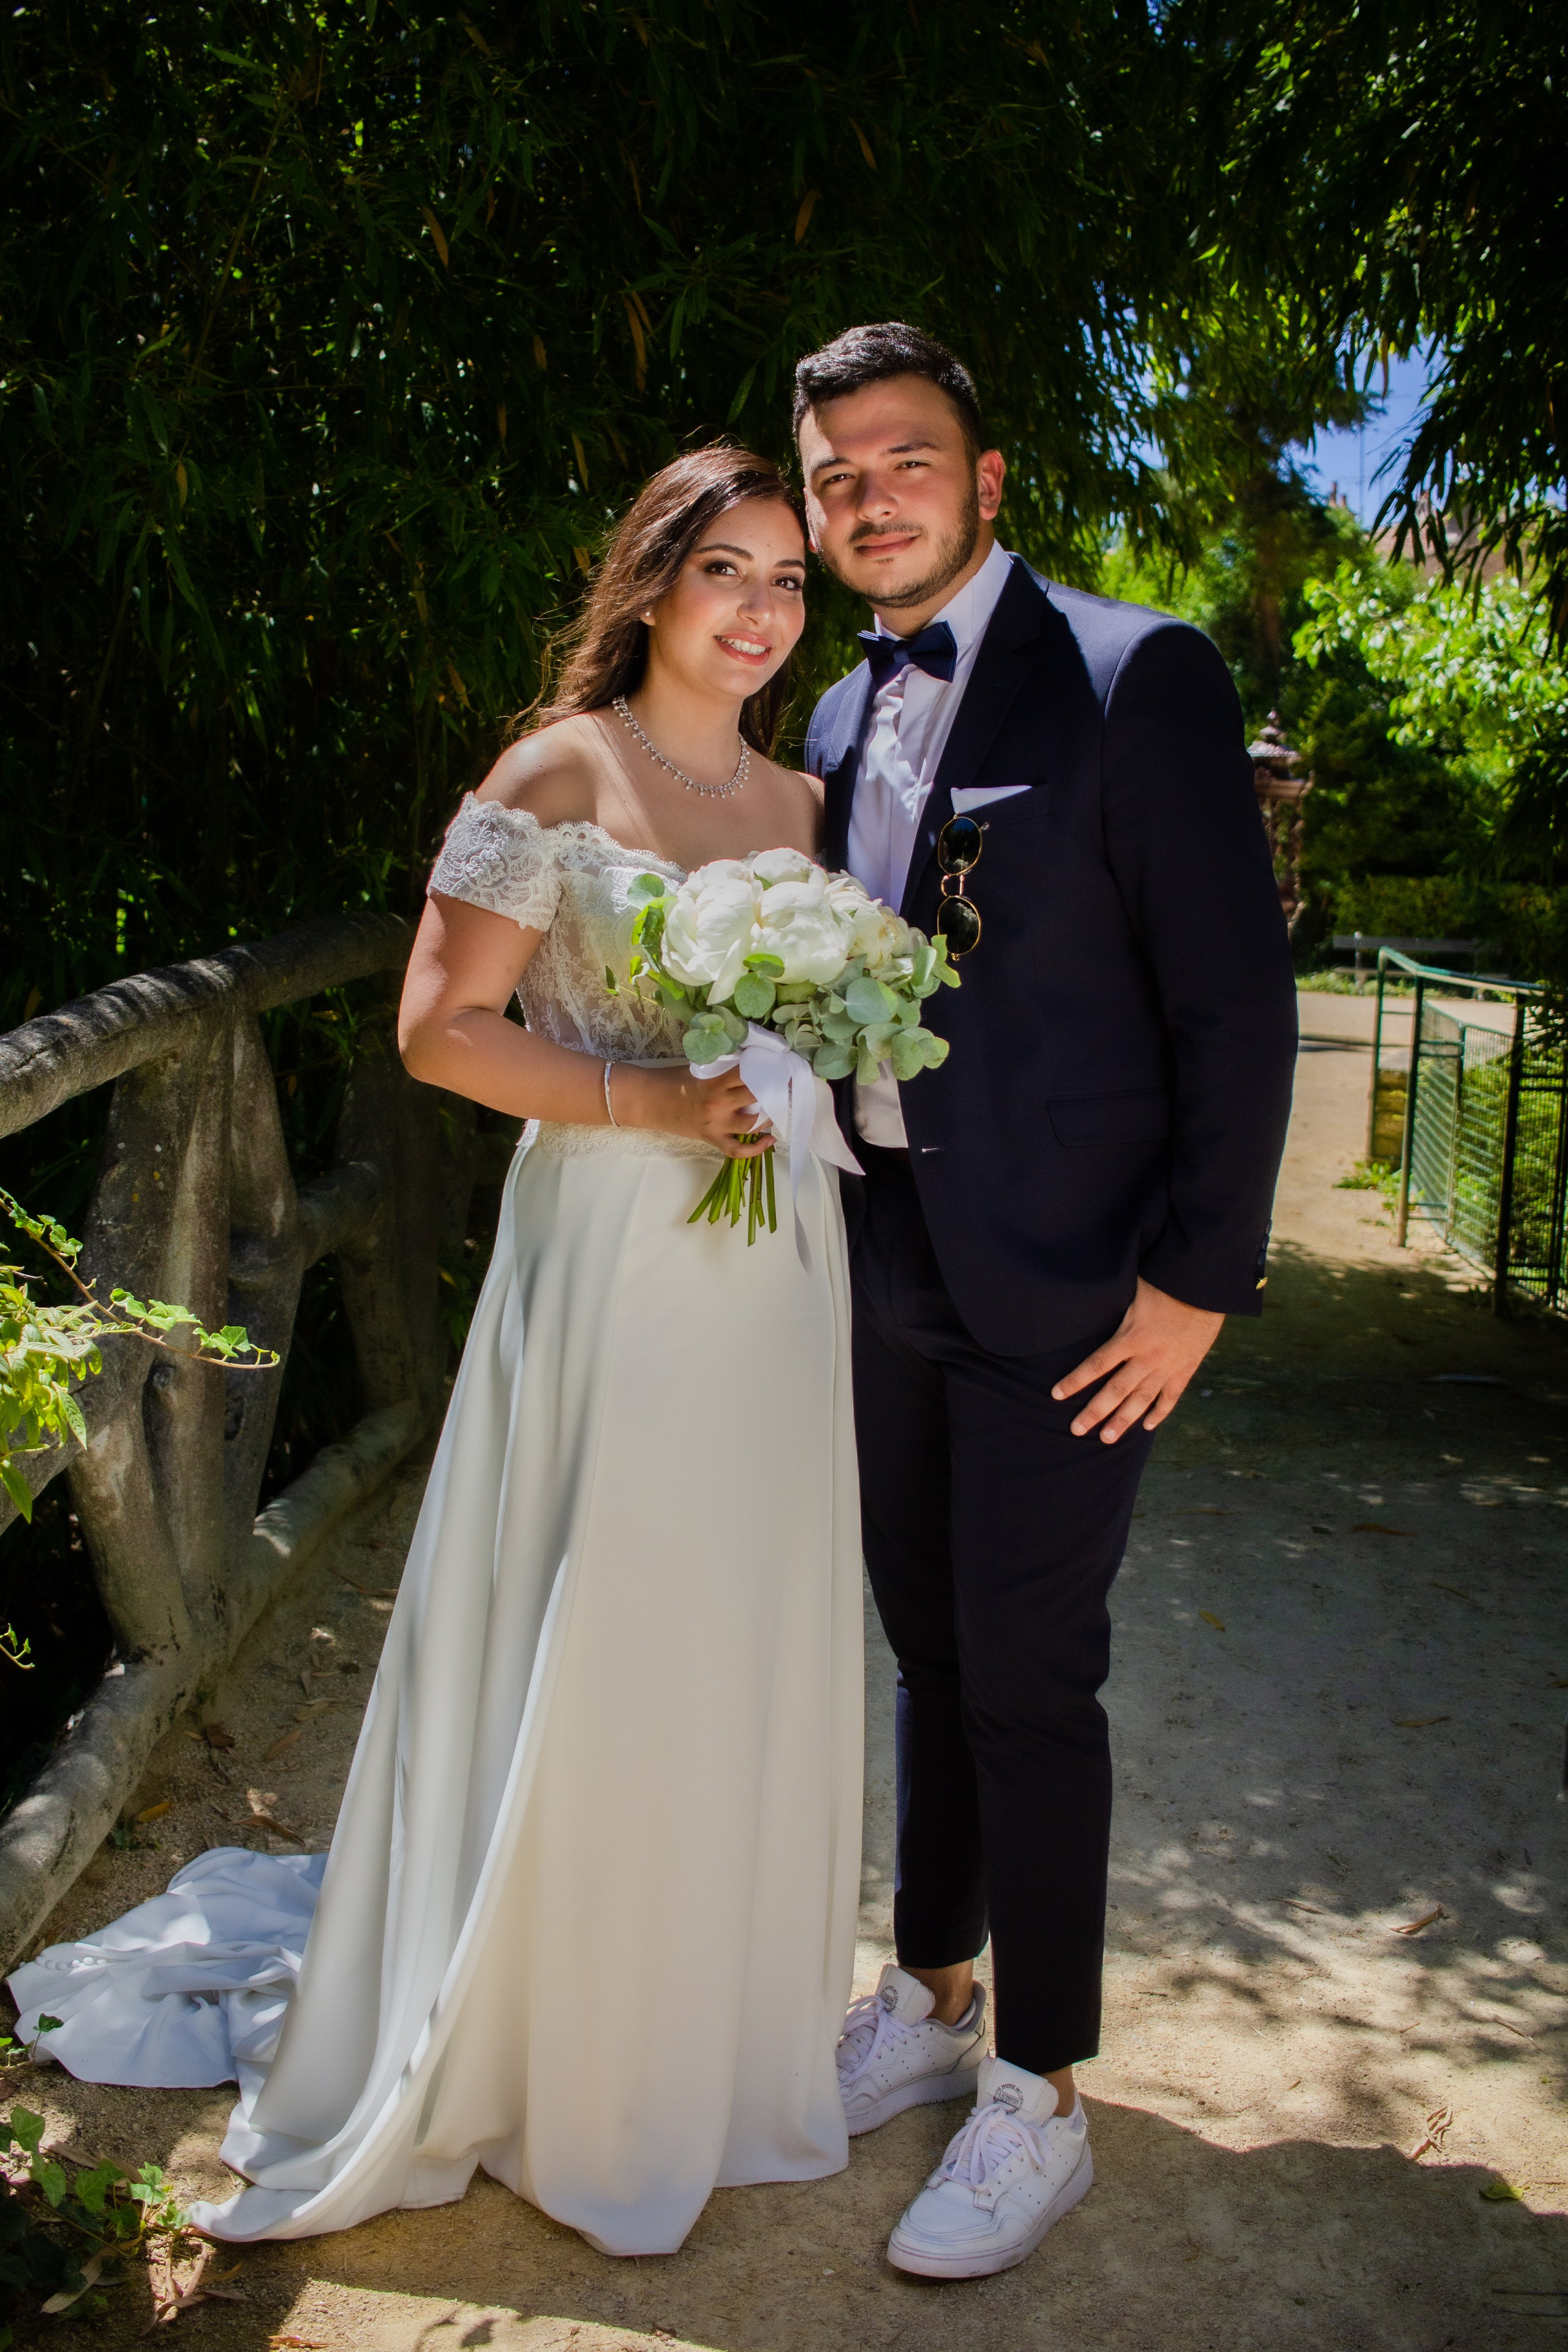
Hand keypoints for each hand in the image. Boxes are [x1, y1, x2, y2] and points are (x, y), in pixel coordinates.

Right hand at [617, 1063, 772, 1158]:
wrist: (647, 1100)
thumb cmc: (672, 1079)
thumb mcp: (700, 1068)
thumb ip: (724, 1068)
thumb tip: (752, 1063)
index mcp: (715, 1083)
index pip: (750, 1074)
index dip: (769, 1069)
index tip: (781, 1064)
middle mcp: (719, 1105)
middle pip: (757, 1098)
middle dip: (776, 1089)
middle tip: (786, 1083)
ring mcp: (716, 1125)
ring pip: (753, 1125)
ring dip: (770, 1116)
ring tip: (778, 1107)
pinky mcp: (711, 1138)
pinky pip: (737, 1150)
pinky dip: (755, 1149)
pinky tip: (770, 1139)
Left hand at [1052, 1277, 1223, 1443]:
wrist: (1204, 1286)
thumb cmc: (1164, 1281)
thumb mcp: (1132, 1291)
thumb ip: (1113, 1307)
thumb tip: (1088, 1301)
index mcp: (1130, 1337)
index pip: (1096, 1365)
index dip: (1075, 1381)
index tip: (1056, 1395)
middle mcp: (1147, 1357)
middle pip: (1116, 1390)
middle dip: (1094, 1412)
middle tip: (1076, 1430)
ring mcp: (1168, 1366)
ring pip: (1142, 1400)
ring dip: (1123, 1421)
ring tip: (1107, 1439)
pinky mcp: (1186, 1368)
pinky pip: (1171, 1397)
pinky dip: (1160, 1412)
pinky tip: (1148, 1426)